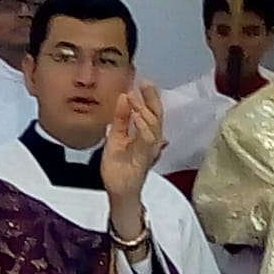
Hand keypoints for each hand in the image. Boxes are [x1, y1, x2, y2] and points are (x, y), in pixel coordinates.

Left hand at [103, 82, 165, 237]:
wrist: (118, 191)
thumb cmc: (119, 167)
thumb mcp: (115, 137)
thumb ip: (120, 119)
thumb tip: (123, 97)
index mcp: (145, 135)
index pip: (152, 113)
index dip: (150, 97)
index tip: (145, 82)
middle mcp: (151, 143)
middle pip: (157, 117)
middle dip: (152, 100)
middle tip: (145, 84)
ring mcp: (149, 152)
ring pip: (154, 128)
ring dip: (145, 111)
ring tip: (135, 98)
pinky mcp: (143, 161)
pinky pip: (147, 143)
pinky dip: (143, 130)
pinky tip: (137, 119)